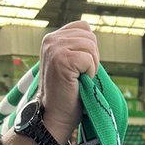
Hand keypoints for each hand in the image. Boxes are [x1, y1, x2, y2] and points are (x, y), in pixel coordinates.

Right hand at [38, 21, 99, 144]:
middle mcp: (51, 40)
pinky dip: (90, 73)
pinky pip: (89, 59)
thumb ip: (77, 47)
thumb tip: (93, 37)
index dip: (89, 48)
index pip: (83, 27)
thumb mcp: (70, 64)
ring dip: (91, 66)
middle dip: (92, 58)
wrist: (55, 116)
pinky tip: (79, 82)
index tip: (80, 67)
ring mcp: (54, 49)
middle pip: (90, 36)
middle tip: (80, 76)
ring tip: (78, 79)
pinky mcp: (61, 60)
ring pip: (91, 46)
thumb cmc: (66, 95)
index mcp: (52, 38)